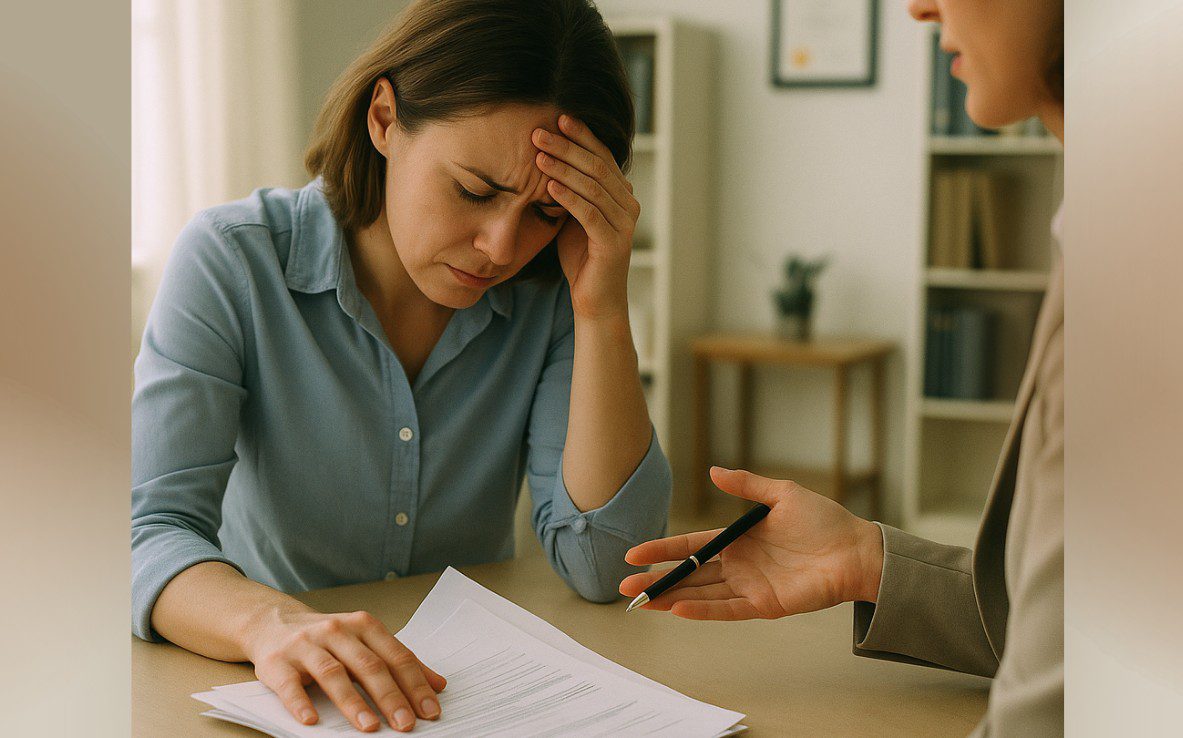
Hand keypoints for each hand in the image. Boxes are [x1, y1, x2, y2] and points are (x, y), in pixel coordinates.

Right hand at [244, 609, 445, 731]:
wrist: (274, 623)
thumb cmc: (328, 637)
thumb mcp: (366, 641)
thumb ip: (398, 661)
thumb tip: (437, 685)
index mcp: (364, 625)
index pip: (396, 656)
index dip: (415, 684)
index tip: (429, 711)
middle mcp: (337, 631)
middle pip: (368, 665)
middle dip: (390, 696)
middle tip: (405, 723)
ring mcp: (306, 645)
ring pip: (333, 674)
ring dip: (353, 703)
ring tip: (370, 726)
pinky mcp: (278, 662)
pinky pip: (290, 685)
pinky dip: (301, 703)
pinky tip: (312, 720)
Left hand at [532, 115, 639, 321]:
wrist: (595, 299)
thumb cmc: (581, 256)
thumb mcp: (574, 215)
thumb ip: (571, 189)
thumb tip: (547, 157)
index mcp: (621, 194)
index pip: (602, 156)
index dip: (581, 136)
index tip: (558, 117)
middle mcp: (628, 204)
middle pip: (596, 166)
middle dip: (567, 146)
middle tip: (539, 132)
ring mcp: (624, 224)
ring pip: (592, 187)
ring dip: (563, 168)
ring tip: (538, 155)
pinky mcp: (613, 243)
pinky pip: (589, 213)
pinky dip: (568, 197)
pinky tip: (549, 185)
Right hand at [619, 467, 884, 620]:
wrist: (857, 550)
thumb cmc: (825, 521)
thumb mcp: (781, 494)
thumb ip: (746, 485)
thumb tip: (713, 471)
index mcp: (737, 539)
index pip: (690, 545)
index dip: (661, 550)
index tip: (634, 553)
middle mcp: (738, 566)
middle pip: (688, 574)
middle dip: (656, 580)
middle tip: (625, 587)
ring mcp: (749, 587)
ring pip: (700, 594)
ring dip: (671, 598)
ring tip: (641, 600)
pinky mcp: (764, 605)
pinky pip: (726, 609)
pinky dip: (701, 610)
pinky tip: (677, 609)